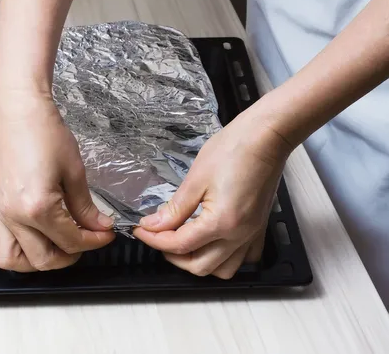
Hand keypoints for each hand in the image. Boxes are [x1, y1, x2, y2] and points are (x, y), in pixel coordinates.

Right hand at [0, 88, 115, 271]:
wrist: (19, 111)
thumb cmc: (47, 133)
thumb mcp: (75, 171)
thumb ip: (85, 206)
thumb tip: (99, 226)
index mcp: (38, 207)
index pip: (70, 240)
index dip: (93, 241)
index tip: (106, 233)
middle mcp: (13, 216)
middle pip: (42, 258)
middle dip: (68, 256)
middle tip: (83, 241)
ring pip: (8, 259)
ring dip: (31, 261)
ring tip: (50, 247)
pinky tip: (15, 237)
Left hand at [133, 112, 292, 278]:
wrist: (267, 136)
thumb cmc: (233, 150)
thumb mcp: (196, 179)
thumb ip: (175, 209)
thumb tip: (154, 225)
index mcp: (221, 222)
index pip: (180, 245)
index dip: (154, 239)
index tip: (141, 229)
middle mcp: (239, 235)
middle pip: (200, 266)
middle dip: (173, 257)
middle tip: (158, 237)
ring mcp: (252, 234)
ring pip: (223, 270)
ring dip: (199, 262)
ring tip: (183, 244)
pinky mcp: (259, 227)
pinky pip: (244, 258)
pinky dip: (225, 258)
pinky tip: (212, 243)